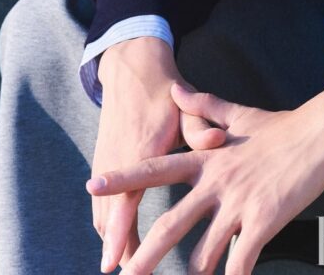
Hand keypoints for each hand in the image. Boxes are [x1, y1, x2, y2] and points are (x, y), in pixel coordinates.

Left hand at [88, 82, 323, 274]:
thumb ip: (203, 107)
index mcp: (206, 158)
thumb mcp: (237, 114)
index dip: (125, 178)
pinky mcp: (264, 220)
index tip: (94, 185)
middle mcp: (217, 181)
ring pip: (203, 251)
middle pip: (170, 222)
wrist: (321, 131)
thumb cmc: (279, 126)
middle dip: (144, 254)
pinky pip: (241, 260)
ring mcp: (239, 202)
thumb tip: (177, 89)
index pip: (156, 167)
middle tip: (124, 274)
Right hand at [92, 40, 226, 272]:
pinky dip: (108, 222)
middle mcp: (117, 160)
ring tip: (127, 264)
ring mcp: (107, 162)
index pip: (125, 200)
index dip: (119, 234)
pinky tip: (120, 238)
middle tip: (132, 273)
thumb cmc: (163, 91)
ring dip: (112, 238)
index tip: (115, 263)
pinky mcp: (104, 161)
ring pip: (102, 212)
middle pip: (109, 216)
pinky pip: (102, 201)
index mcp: (138, 150)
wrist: (131, 68)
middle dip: (116, 248)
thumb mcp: (184, 103)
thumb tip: (220, 140)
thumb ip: (201, 125)